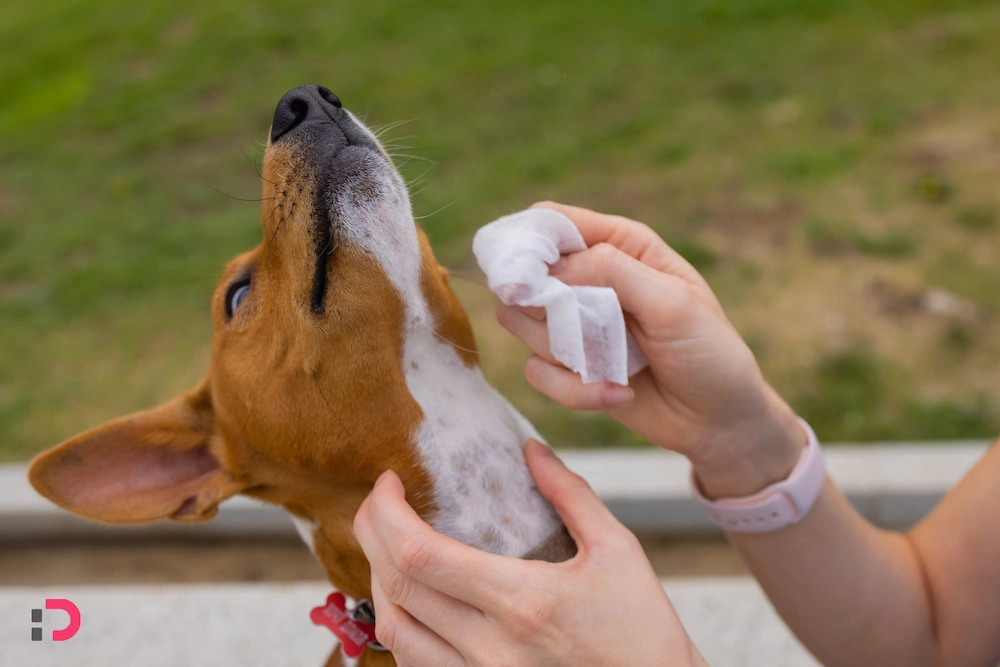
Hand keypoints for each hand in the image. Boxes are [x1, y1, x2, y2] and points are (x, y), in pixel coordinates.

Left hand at [353, 441, 705, 666]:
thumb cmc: (643, 628)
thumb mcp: (617, 550)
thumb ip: (569, 494)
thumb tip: (531, 449)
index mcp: (521, 601)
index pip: (420, 553)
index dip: (387, 513)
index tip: (388, 481)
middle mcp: (489, 648)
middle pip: (394, 585)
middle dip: (370, 532)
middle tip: (378, 501)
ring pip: (392, 630)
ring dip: (377, 579)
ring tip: (387, 544)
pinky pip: (413, 662)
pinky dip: (397, 624)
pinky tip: (410, 596)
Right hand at [497, 202, 804, 496]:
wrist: (718, 421)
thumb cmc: (708, 351)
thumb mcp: (671, 302)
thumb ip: (613, 272)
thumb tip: (553, 268)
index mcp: (621, 245)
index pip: (554, 221)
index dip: (530, 240)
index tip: (526, 273)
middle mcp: (591, 279)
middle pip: (525, 273)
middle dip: (541, 304)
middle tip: (577, 325)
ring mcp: (576, 324)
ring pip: (521, 323)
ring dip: (562, 350)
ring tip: (612, 364)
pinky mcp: (569, 366)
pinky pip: (537, 372)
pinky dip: (573, 389)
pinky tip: (617, 393)